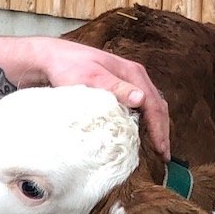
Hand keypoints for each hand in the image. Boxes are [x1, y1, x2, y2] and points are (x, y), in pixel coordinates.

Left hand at [20, 36, 170, 159]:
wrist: (50, 59)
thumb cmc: (68, 67)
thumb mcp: (92, 78)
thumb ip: (116, 88)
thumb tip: (141, 100)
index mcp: (133, 73)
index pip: (154, 105)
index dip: (159, 129)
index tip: (161, 149)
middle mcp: (133, 77)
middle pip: (157, 106)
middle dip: (162, 130)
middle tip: (164, 154)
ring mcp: (126, 82)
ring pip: (149, 107)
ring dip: (154, 127)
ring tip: (155, 148)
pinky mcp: (116, 89)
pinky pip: (136, 107)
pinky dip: (142, 122)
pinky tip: (138, 135)